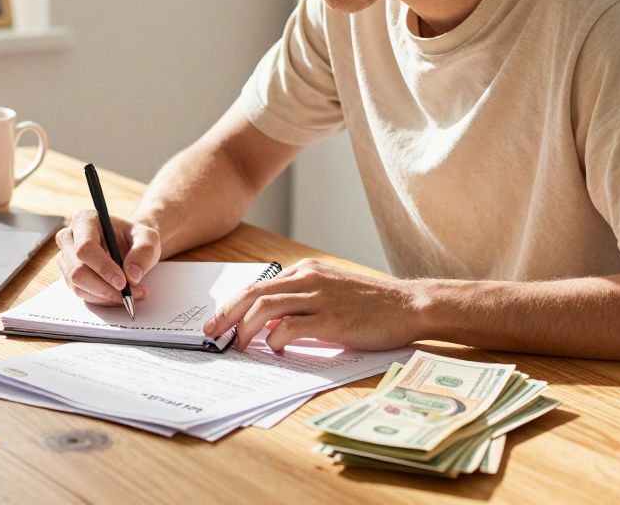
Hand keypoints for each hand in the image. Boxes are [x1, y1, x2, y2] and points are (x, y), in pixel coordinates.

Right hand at [54, 209, 161, 304]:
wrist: (130, 245)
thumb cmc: (135, 237)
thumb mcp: (149, 238)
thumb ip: (144, 252)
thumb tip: (132, 275)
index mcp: (85, 220)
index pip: (85, 248)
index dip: (103, 268)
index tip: (123, 282)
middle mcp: (69, 238)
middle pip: (77, 271)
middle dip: (105, 287)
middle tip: (129, 293)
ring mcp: (66, 258)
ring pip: (78, 286)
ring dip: (105, 295)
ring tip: (130, 293)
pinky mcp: (68, 275)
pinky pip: (82, 293)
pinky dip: (102, 298)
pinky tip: (118, 294)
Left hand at [200, 259, 424, 352]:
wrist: (409, 305)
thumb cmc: (372, 303)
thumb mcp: (332, 290)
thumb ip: (302, 300)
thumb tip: (271, 322)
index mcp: (307, 270)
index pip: (260, 285)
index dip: (234, 304)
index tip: (219, 321)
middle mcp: (309, 279)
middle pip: (254, 293)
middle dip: (226, 313)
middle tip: (211, 332)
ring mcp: (320, 298)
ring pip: (266, 308)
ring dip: (245, 328)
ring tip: (239, 345)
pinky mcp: (331, 320)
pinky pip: (291, 328)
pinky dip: (276, 340)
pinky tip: (276, 349)